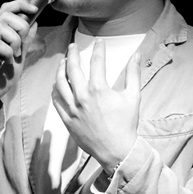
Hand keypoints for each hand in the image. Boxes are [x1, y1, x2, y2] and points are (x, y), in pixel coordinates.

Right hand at [0, 0, 39, 127]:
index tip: (34, 9)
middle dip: (21, 27)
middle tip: (21, 47)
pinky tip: (7, 62)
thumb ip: (25, 42)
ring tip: (14, 56)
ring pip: (1, 27)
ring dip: (15, 41)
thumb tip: (34, 24)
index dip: (20, 4)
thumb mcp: (18, 59)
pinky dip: (7, 52)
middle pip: (6, 15)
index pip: (5, 9)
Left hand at [52, 38, 140, 169]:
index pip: (96, 61)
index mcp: (99, 89)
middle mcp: (82, 96)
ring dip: (60, 69)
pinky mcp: (66, 119)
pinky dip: (55, 89)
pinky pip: (56, 100)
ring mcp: (72, 108)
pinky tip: (57, 83)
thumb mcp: (133, 96)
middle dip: (73, 53)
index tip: (99, 42)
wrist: (117, 151)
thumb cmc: (126, 124)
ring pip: (59, 82)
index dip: (98, 49)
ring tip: (63, 61)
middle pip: (72, 68)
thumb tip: (137, 55)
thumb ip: (133, 73)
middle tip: (73, 46)